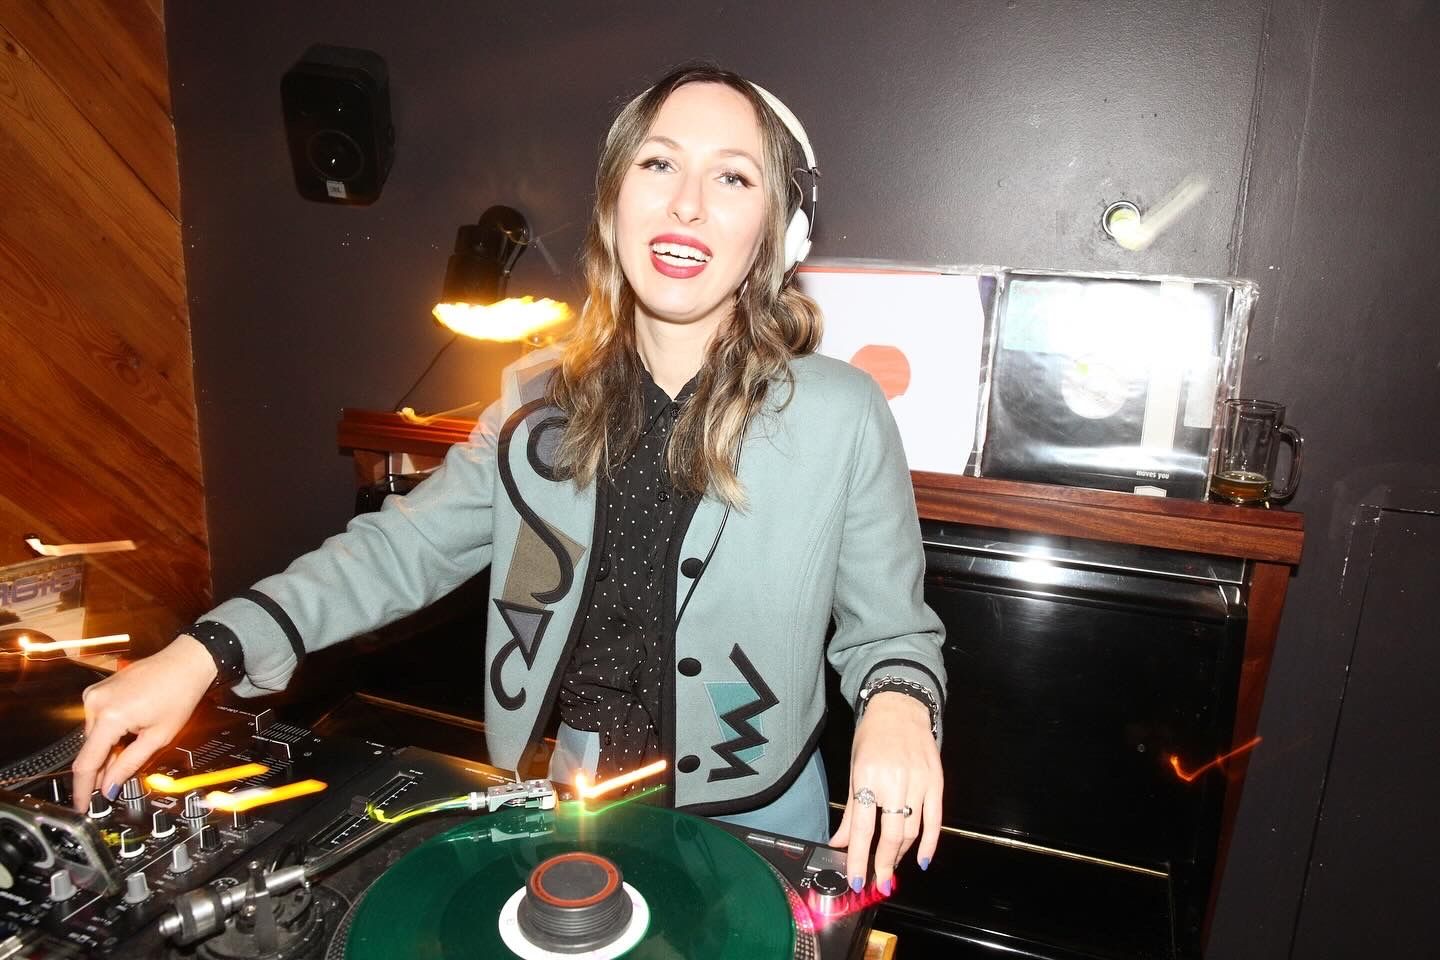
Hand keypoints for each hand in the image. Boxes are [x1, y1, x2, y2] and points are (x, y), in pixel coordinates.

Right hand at [70, 636, 216, 809]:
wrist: (186, 662)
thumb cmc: (180, 693)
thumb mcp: (159, 737)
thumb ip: (129, 764)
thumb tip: (110, 786)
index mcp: (109, 716)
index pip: (86, 763)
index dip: (83, 789)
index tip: (82, 805)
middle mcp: (95, 703)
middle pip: (90, 750)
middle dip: (101, 769)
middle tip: (113, 785)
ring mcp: (94, 694)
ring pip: (93, 737)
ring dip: (107, 751)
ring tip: (132, 749)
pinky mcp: (98, 691)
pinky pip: (97, 721)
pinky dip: (109, 734)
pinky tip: (127, 736)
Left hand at [829, 691, 942, 894]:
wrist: (900, 708)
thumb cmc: (873, 737)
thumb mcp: (855, 769)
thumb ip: (851, 810)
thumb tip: (839, 842)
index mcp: (868, 777)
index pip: (863, 828)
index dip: (859, 858)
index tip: (857, 880)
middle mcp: (895, 781)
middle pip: (891, 834)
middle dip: (883, 864)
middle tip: (878, 884)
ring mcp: (919, 782)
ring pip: (913, 831)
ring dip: (902, 855)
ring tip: (891, 868)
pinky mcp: (937, 782)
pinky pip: (935, 820)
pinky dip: (930, 844)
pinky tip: (923, 860)